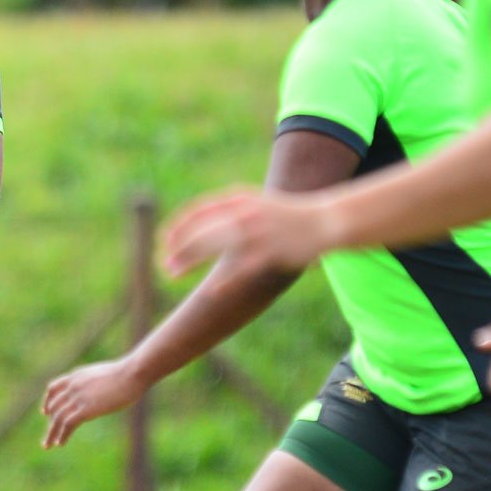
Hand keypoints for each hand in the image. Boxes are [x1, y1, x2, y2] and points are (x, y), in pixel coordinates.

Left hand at [41, 358, 145, 447]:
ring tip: (47, 445)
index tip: (45, 412)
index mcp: (77, 376)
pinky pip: (68, 424)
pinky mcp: (86, 409)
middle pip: (54, 405)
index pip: (54, 388)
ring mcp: (78, 397)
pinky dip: (62, 435)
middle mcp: (73, 386)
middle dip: (50, 421)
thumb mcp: (106, 375)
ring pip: (57, 417)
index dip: (48, 401)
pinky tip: (60, 443)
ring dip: (51, 433)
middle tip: (48, 436)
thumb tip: (103, 390)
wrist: (132, 374)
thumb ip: (97, 384)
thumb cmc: (128, 374)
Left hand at [163, 187, 335, 283]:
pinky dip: (226, 280)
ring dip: (191, 260)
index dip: (179, 226)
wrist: (325, 220)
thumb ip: (228, 211)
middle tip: (165, 265)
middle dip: (180, 248)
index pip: (199, 211)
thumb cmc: (285, 215)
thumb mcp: (254, 204)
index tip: (166, 241)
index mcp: (238, 199)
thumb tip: (199, 225)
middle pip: (202, 230)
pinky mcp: (271, 252)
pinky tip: (212, 291)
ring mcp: (257, 232)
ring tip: (175, 274)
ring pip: (215, 246)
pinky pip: (242, 268)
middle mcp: (244, 213)